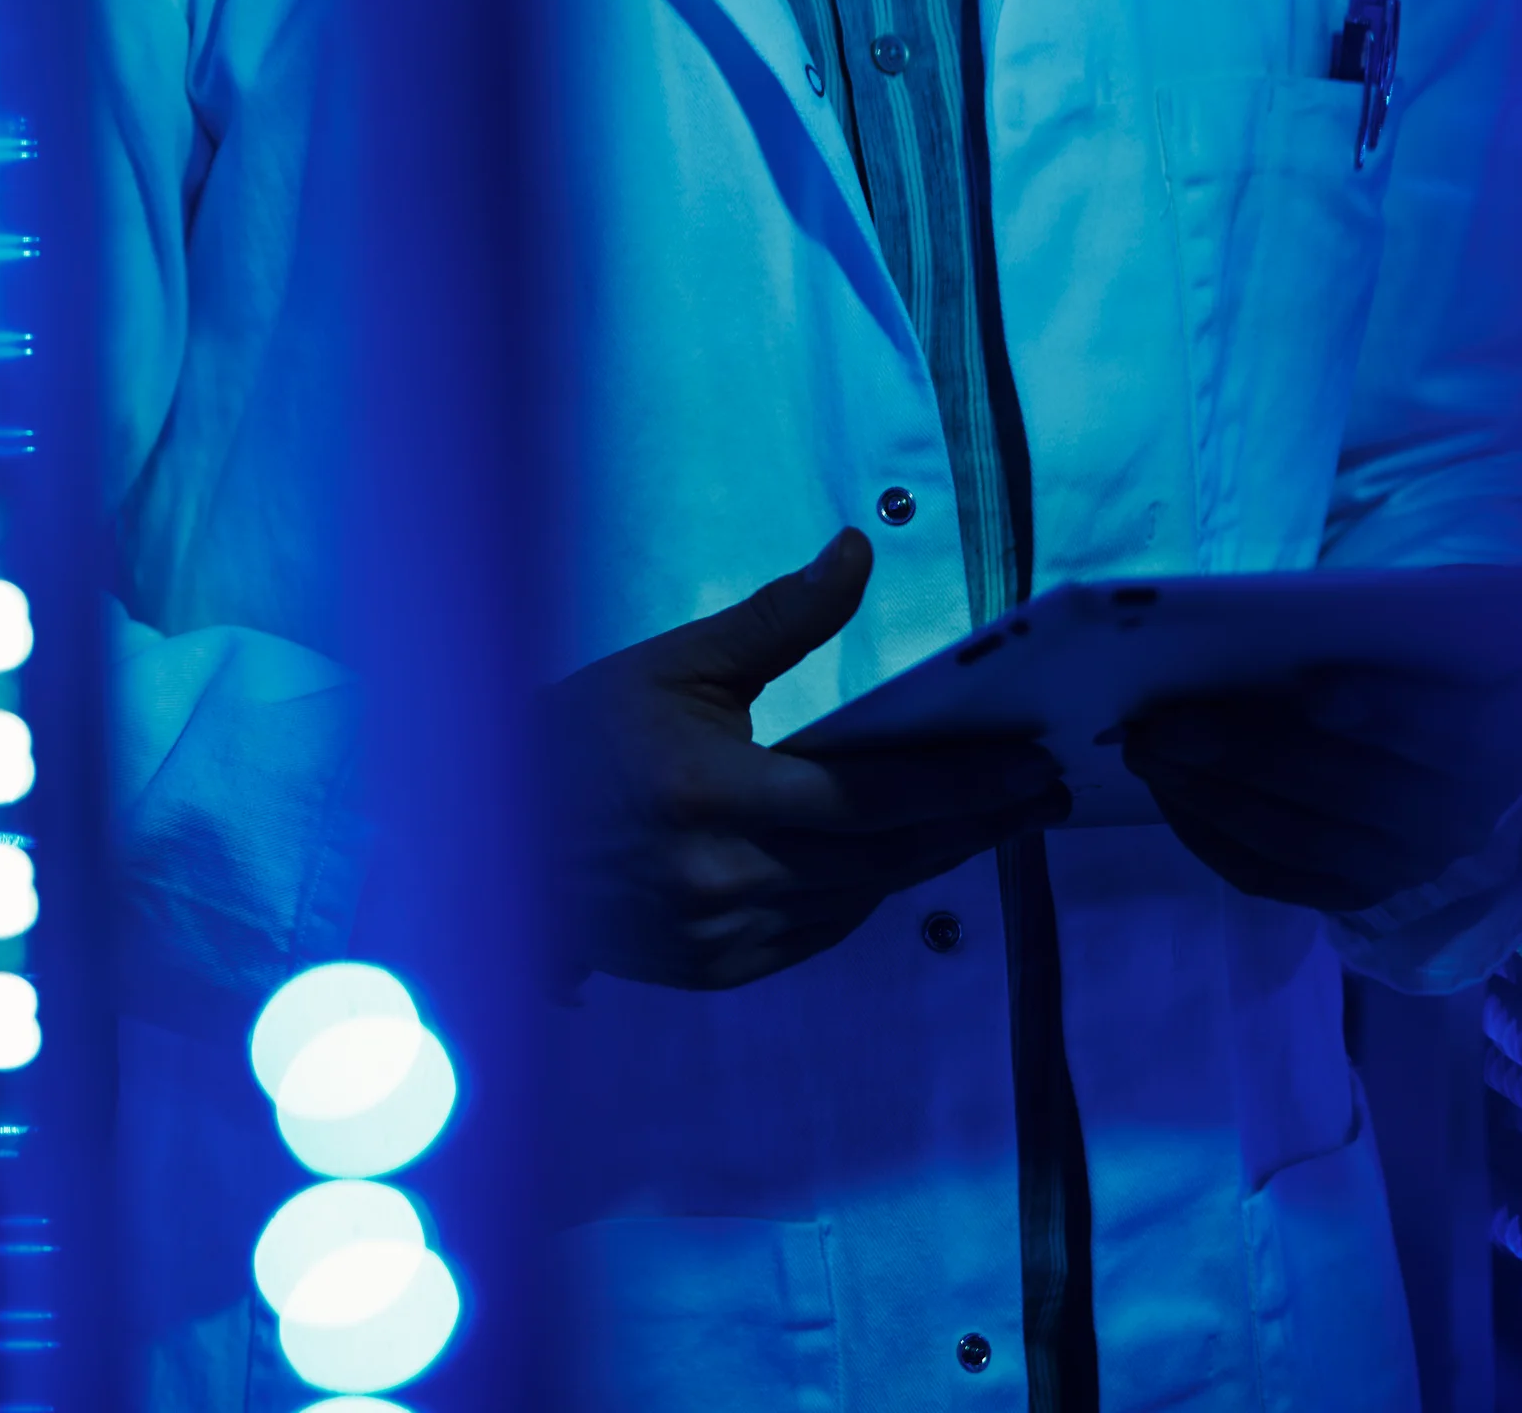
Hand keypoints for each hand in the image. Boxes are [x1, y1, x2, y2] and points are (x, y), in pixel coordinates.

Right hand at [551, 527, 1070, 990]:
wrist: (481, 839)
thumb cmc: (573, 736)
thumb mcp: (669, 662)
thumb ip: (778, 618)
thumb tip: (860, 551)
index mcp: (715, 794)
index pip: (876, 798)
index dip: (966, 786)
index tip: (1033, 764)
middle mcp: (725, 878)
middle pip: (888, 857)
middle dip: (976, 823)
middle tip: (1040, 792)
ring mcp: (720, 935)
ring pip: (861, 900)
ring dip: (929, 859)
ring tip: (989, 820)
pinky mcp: (712, 970)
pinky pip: (817, 934)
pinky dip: (862, 895)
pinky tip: (892, 860)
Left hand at [1121, 666, 1521, 915]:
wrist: (1470, 770)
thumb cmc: (1427, 679)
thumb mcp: (1423, 647)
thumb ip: (1369, 637)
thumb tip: (1258, 618)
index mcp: (1490, 741)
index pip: (1439, 729)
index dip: (1381, 712)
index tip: (1315, 692)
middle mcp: (1454, 820)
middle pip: (1343, 789)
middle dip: (1241, 754)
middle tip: (1162, 723)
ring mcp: (1402, 869)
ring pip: (1295, 839)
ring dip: (1208, 796)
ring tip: (1146, 753)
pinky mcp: (1353, 896)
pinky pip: (1271, 877)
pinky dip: (1211, 836)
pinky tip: (1169, 795)